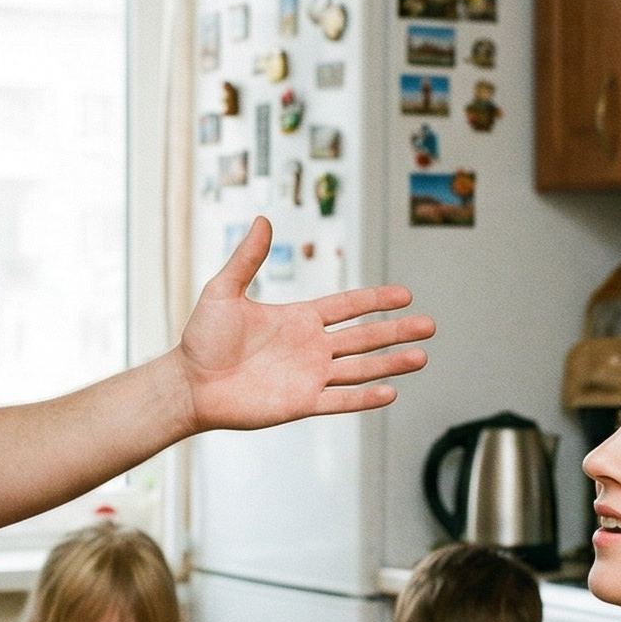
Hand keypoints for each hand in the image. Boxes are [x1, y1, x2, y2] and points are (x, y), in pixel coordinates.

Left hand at [173, 219, 433, 431]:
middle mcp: (311, 347)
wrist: (189, 384)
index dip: (376, 300)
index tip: (405, 294)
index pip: (347, 307)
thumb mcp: (224, 291)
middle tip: (430, 325)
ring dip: (391, 363)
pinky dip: (365, 398)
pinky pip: (340, 400)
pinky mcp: (300, 403)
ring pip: (360, 369)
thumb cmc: (202, 338)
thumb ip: (247, 258)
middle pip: (364, 337)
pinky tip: (391, 392)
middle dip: (397, 331)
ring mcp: (309, 376)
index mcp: (298, 318)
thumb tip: (261, 219)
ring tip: (422, 356)